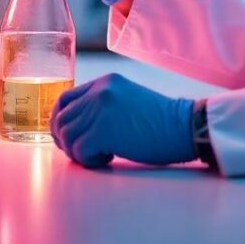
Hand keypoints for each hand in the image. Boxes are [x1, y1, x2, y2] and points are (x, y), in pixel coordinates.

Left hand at [50, 74, 194, 167]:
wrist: (184, 127)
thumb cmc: (159, 122)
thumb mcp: (126, 100)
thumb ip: (102, 105)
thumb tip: (74, 127)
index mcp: (104, 82)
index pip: (64, 99)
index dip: (60, 121)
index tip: (68, 137)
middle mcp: (99, 92)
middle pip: (61, 119)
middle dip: (65, 140)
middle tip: (83, 152)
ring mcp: (100, 110)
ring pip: (67, 136)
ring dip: (78, 152)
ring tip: (100, 155)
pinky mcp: (104, 131)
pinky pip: (79, 151)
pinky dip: (89, 160)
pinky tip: (108, 158)